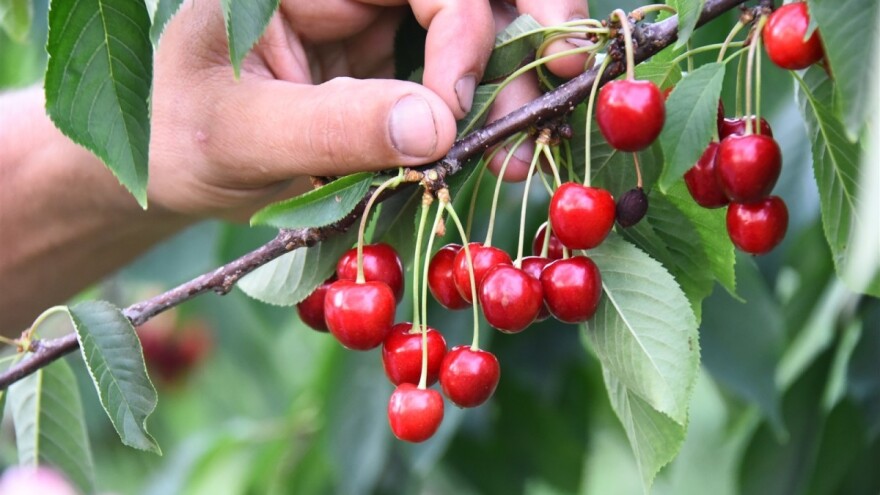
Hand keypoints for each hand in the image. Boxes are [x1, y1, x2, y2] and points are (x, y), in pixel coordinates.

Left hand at [149, 0, 590, 219]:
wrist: (170, 165)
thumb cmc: (180, 138)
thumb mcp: (242, 135)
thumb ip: (333, 126)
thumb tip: (439, 127)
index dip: (462, 26)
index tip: (454, 111)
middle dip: (526, 23)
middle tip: (569, 74)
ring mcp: (377, 15)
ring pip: (478, 20)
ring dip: (515, 75)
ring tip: (524, 147)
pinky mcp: (392, 58)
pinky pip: (459, 69)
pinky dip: (489, 107)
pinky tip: (499, 151)